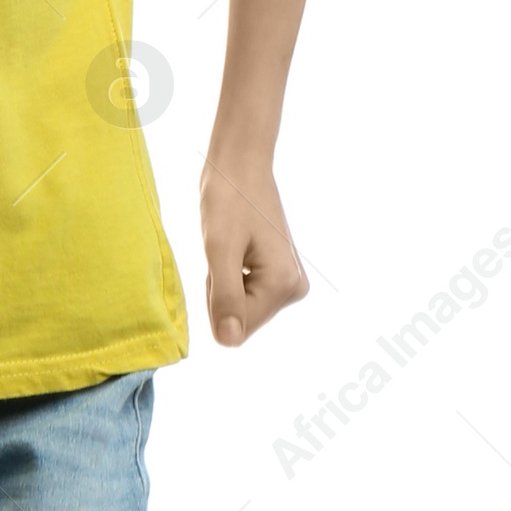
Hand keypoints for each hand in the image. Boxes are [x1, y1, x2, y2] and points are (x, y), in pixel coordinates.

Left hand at [198, 149, 309, 345]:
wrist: (240, 167)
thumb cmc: (227, 201)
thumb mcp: (218, 251)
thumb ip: (226, 298)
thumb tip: (228, 343)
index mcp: (284, 286)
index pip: (236, 328)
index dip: (216, 297)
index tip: (223, 259)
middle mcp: (295, 289)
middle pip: (241, 319)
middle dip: (221, 290)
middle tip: (225, 251)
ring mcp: (290, 283)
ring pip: (240, 307)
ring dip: (223, 282)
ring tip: (231, 247)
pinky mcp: (281, 276)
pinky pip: (244, 293)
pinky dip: (230, 275)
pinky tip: (237, 248)